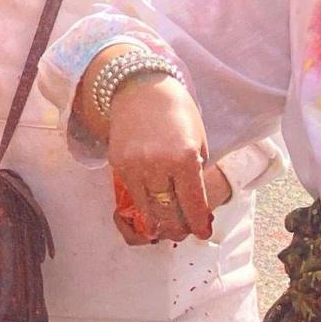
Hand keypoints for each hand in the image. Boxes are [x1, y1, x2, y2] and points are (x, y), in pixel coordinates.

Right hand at [104, 74, 215, 242]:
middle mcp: (159, 165)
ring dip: (158, 221)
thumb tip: (193, 199)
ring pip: (147, 207)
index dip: (199, 223)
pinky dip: (141, 203)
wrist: (140, 88)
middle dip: (178, 227)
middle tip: (184, 234)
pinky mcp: (118, 163)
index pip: (194, 202)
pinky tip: (147, 209)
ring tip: (164, 228)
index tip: (202, 233)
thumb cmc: (177, 111)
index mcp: (185, 158)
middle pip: (169, 210)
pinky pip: (132, 191)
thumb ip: (195, 169)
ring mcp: (135, 165)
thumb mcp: (198, 139)